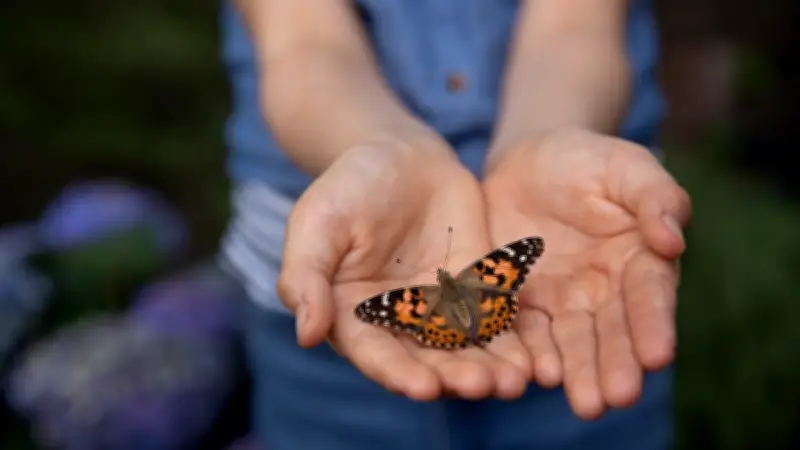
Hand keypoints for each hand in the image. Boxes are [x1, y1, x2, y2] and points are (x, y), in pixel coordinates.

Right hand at [278, 136, 531, 400]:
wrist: (401, 155)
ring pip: (464, 349)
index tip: (423, 387)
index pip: (374, 354)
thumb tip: (306, 333)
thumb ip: (306, 275)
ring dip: (488, 369)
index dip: (397, 373)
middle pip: (426, 361)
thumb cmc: (349, 186)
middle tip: (481, 386)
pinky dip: (513, 341)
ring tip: (513, 381)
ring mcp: (439, 309)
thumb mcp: (318, 222)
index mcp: (352, 315)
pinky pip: (494, 321)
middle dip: (453, 377)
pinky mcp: (474, 291)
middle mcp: (396, 323)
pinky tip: (532, 357)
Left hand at [483, 128, 690, 418]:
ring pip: (572, 343)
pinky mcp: (521, 303)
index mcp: (639, 261)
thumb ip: (654, 196)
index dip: (653, 325)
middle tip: (618, 397)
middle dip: (616, 365)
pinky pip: (526, 332)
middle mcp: (604, 291)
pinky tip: (534, 375)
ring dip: (578, 374)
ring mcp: (562, 301)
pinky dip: (531, 354)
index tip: (658, 355)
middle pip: (612, 333)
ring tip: (585, 404)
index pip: (649, 297)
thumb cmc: (587, 160)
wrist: (527, 162)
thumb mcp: (625, 166)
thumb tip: (673, 238)